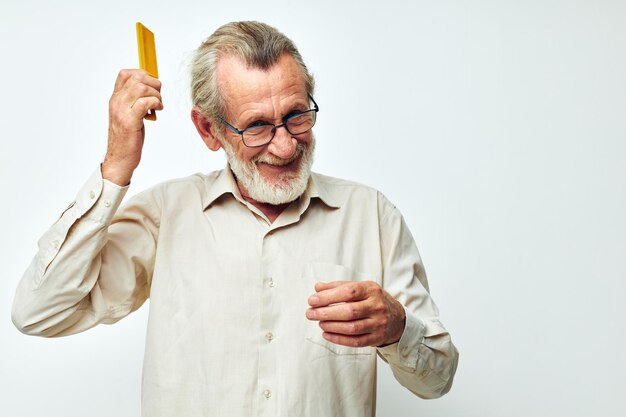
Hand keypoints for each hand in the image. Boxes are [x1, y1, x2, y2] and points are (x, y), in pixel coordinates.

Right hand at [102, 69, 162, 184]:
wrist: (119, 160)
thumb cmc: (127, 139)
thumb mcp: (130, 116)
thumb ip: (136, 102)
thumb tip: (151, 92)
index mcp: (116, 99)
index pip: (125, 74)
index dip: (142, 75)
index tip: (152, 86)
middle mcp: (116, 102)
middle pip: (136, 78)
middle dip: (153, 84)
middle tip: (158, 97)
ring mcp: (121, 111)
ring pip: (141, 88)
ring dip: (155, 95)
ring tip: (158, 106)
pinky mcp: (129, 122)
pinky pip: (145, 103)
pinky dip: (155, 104)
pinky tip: (156, 111)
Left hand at [306, 281, 405, 347]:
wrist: (397, 318)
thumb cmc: (373, 300)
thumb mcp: (360, 288)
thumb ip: (338, 286)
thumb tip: (317, 288)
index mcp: (371, 290)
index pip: (348, 292)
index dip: (328, 296)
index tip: (312, 300)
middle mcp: (377, 306)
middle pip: (349, 311)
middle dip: (326, 313)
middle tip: (310, 313)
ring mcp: (378, 323)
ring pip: (352, 328)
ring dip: (331, 326)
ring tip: (319, 323)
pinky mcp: (376, 338)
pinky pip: (356, 341)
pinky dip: (338, 339)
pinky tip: (326, 334)